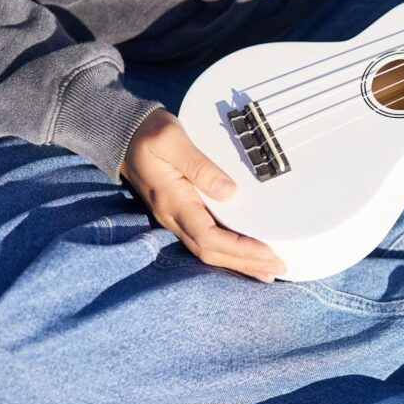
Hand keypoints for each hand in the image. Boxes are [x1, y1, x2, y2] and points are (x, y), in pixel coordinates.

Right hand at [121, 109, 284, 281]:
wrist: (124, 133)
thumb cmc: (149, 133)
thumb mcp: (172, 139)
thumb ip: (200, 165)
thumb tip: (229, 192)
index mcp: (173, 201)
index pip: (208, 237)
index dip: (239, 248)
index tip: (266, 251)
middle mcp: (173, 216)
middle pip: (211, 251)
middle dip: (245, 263)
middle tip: (278, 268)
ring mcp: (176, 217)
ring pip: (208, 250)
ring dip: (239, 263)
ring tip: (268, 271)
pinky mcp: (182, 213)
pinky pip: (206, 240)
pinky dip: (228, 253)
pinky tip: (245, 257)